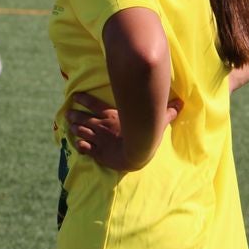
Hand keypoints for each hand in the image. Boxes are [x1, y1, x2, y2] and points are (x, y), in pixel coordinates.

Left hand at [66, 92, 181, 171]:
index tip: (75, 96)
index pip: (94, 104)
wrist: (136, 152)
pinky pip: (85, 148)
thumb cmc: (146, 134)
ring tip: (69, 126)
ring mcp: (98, 139)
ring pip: (82, 131)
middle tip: (68, 113)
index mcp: (112, 116)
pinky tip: (76, 143)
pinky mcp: (98, 152)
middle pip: (84, 118)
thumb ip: (167, 112)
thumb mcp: (158, 120)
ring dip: (75, 128)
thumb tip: (181, 103)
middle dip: (75, 115)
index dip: (83, 99)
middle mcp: (102, 125)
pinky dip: (79, 145)